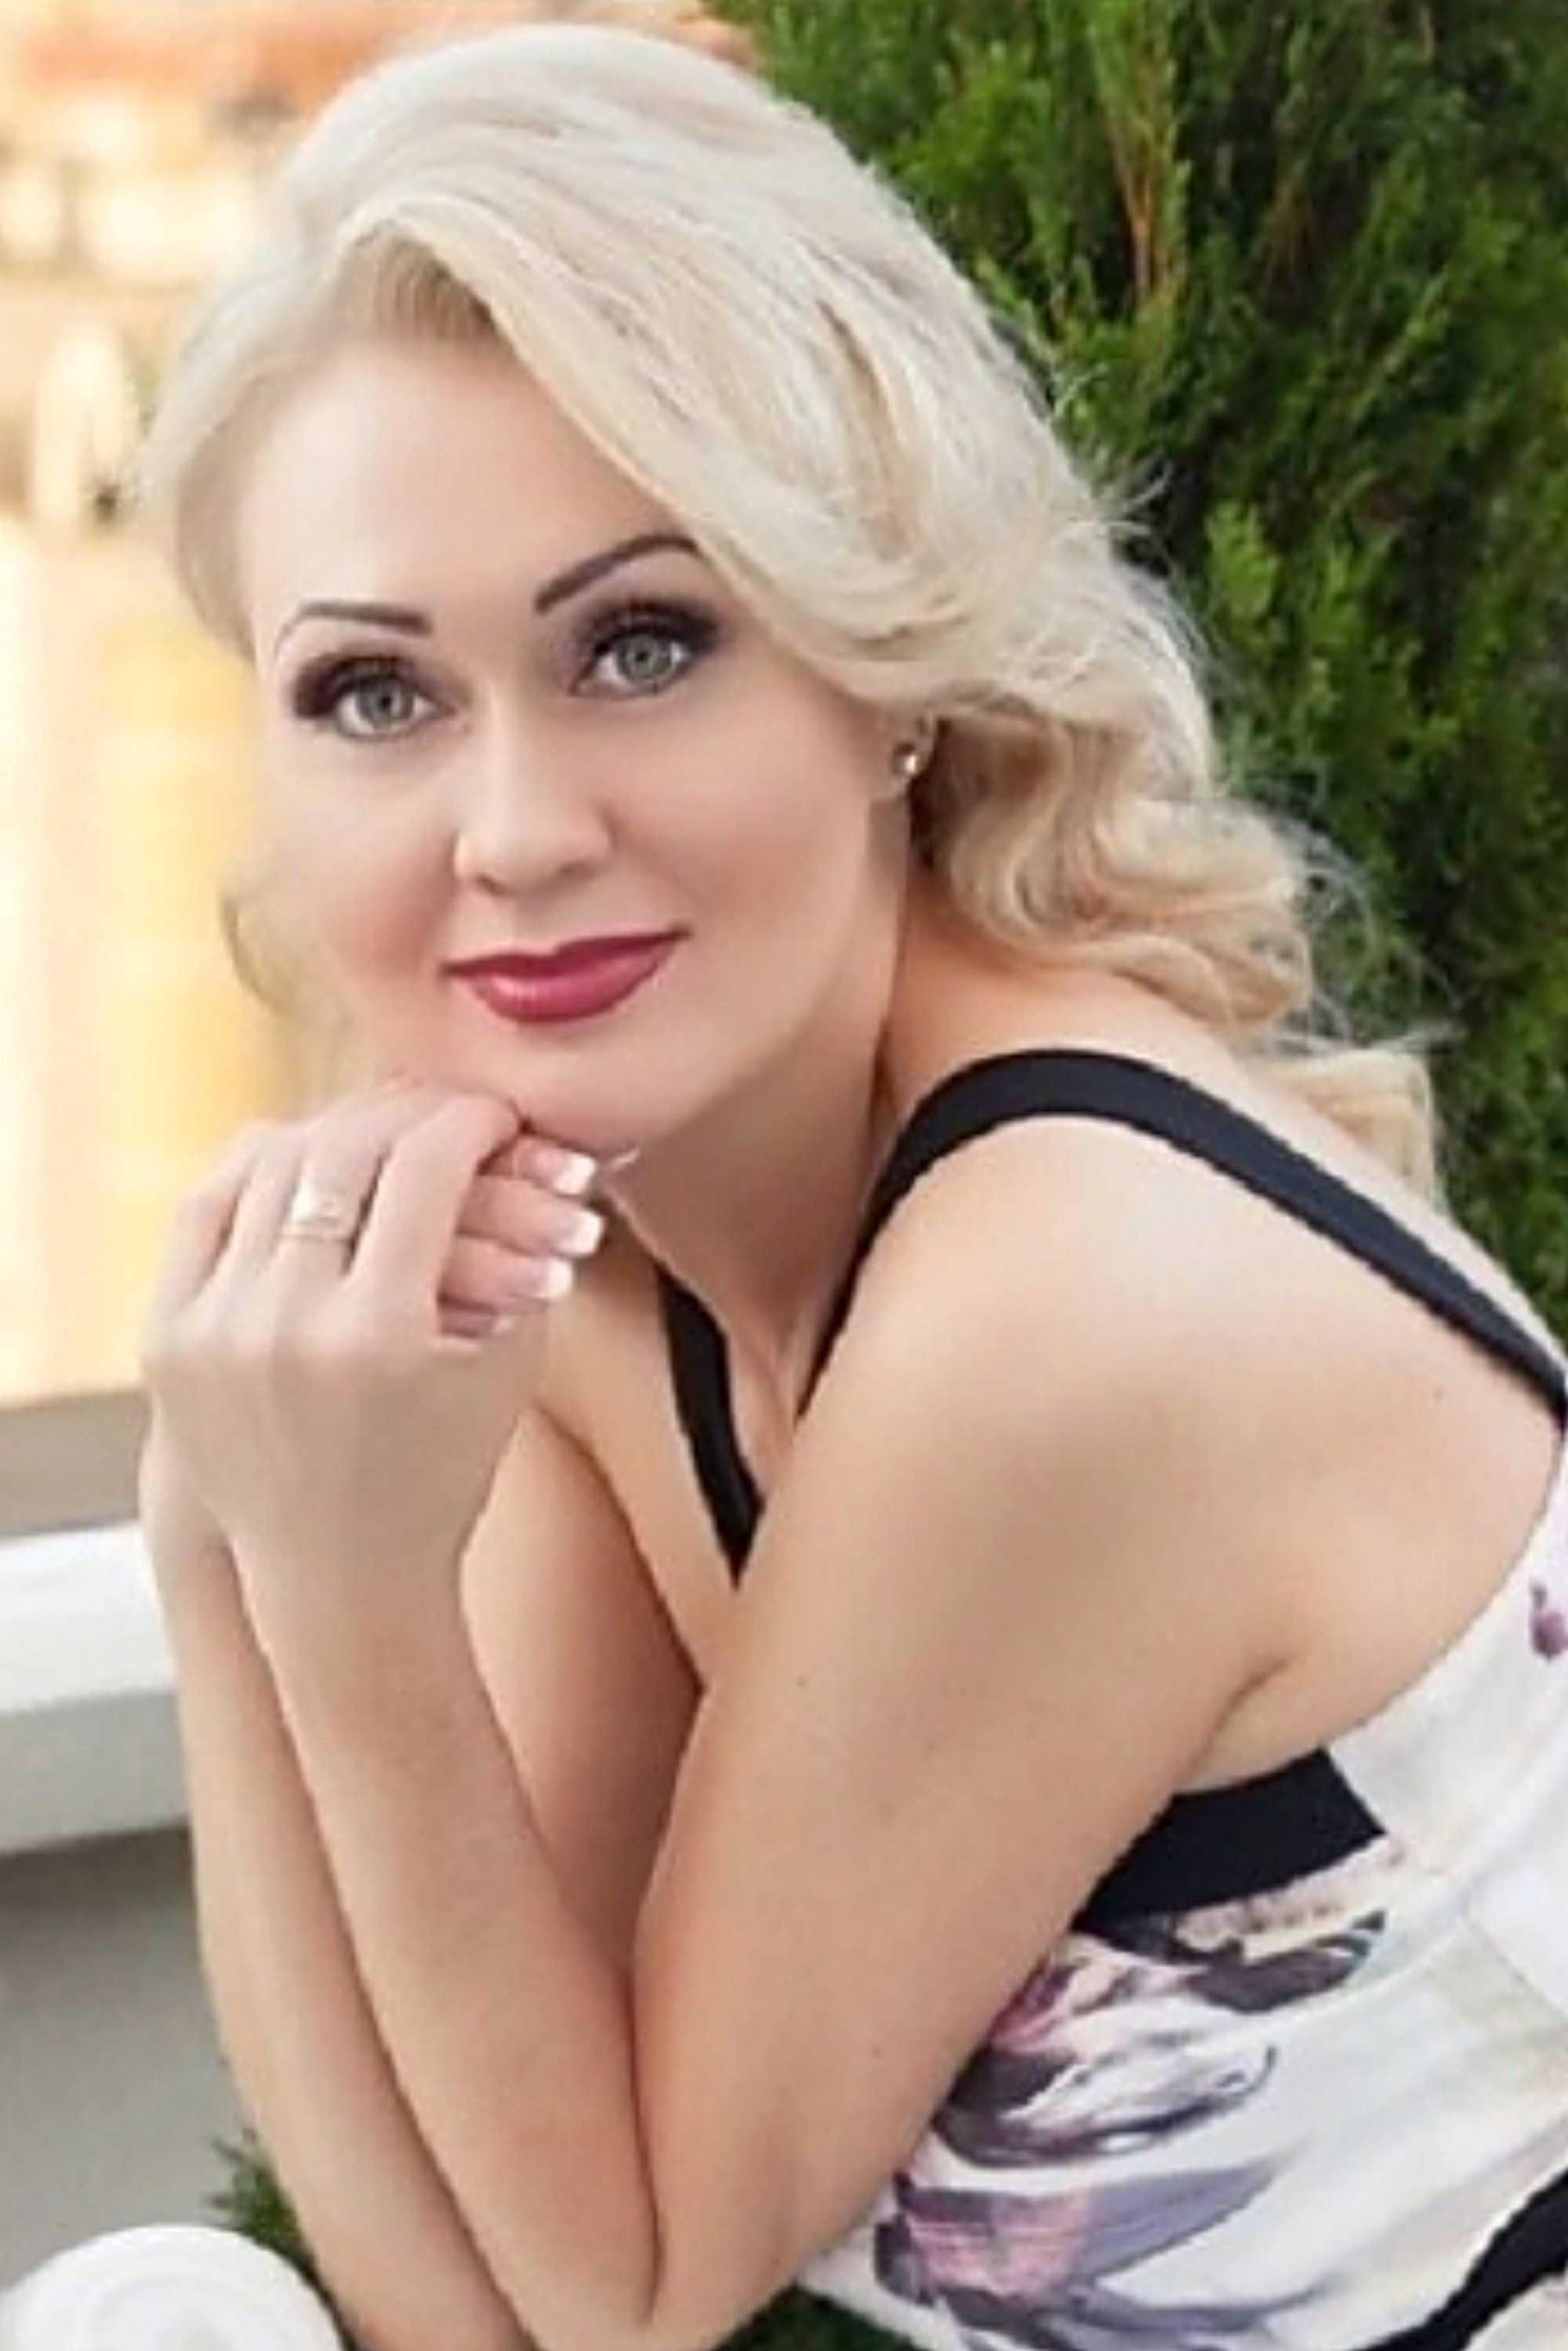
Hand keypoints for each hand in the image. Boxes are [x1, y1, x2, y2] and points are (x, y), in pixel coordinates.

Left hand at [138, 1086, 603, 1592]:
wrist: (338, 1571)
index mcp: (380, 1339)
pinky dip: (262, 1166)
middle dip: (410, 1111)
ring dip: (339, 1125)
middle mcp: (284, 1328)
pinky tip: (308, 1153)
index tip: (499, 1113)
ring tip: (385, 1123)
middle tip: (448, 1106)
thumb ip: (521, 1244)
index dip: (471, 1120)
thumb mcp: (507, 1363)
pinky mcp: (167, 1337)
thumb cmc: (445, 1467)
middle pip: (345, 1150)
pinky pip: (208, 1204)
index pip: (426, 1169)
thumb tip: (526, 1134)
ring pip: (270, 1161)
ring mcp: (214, 1331)